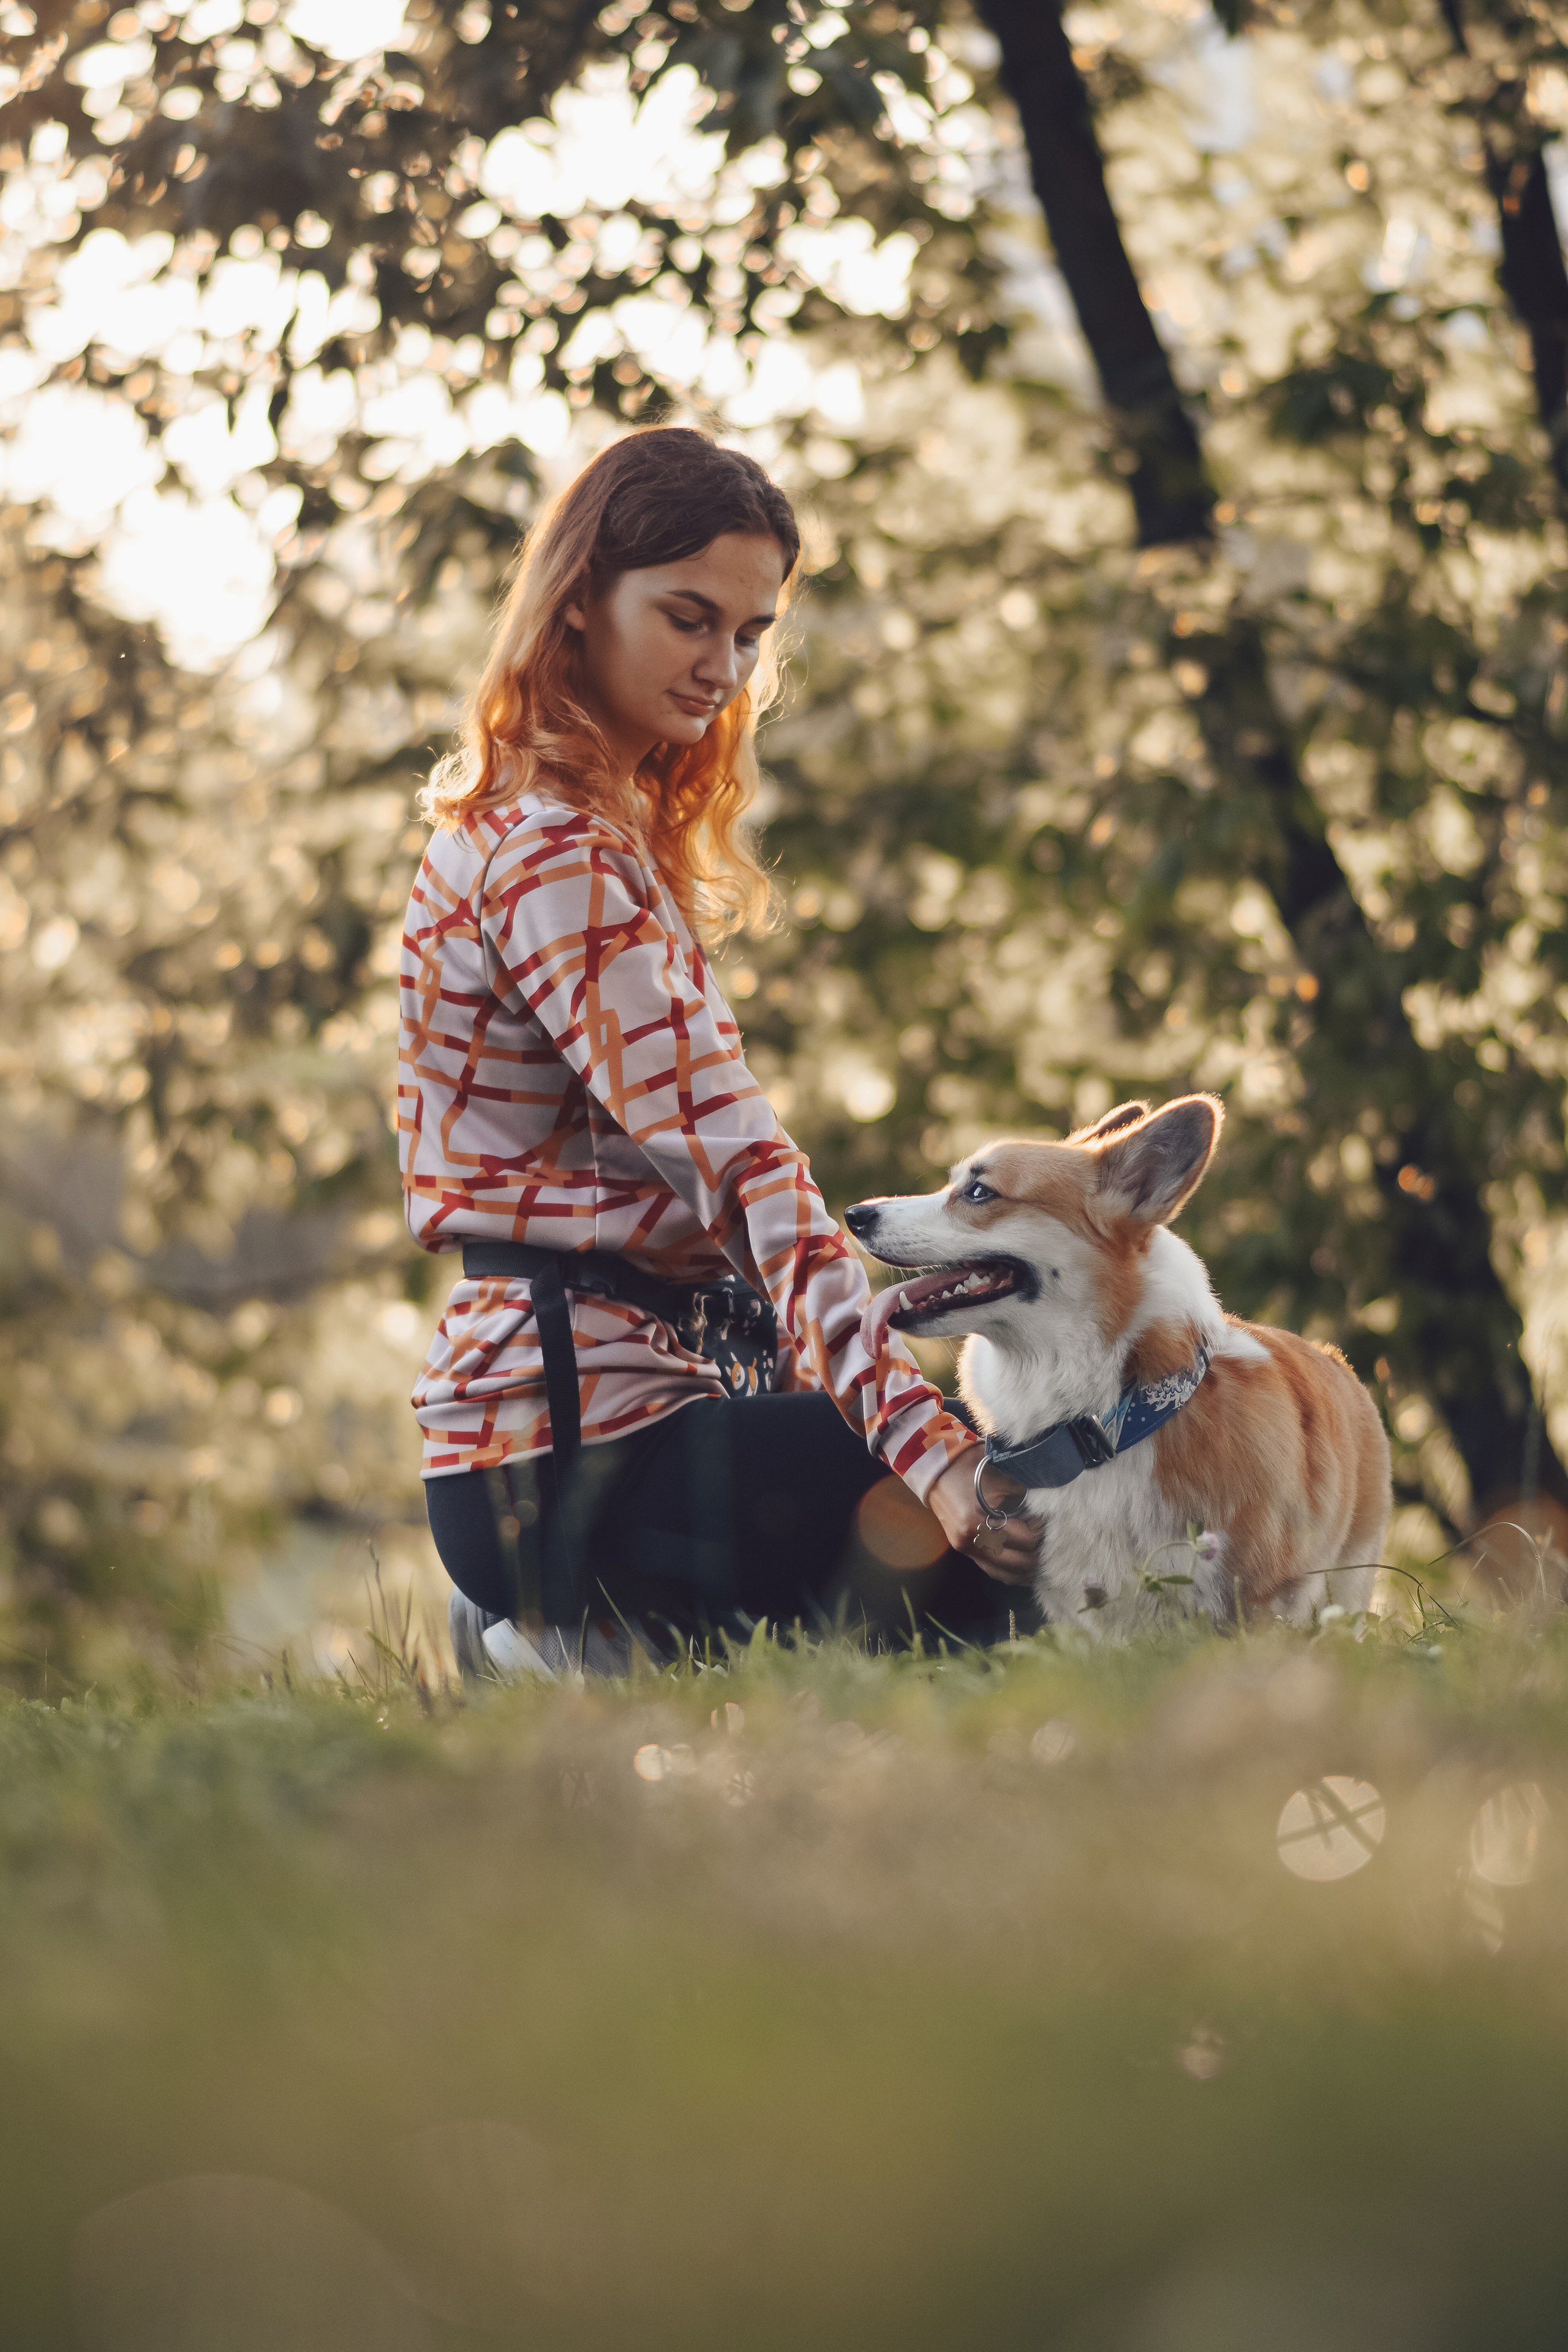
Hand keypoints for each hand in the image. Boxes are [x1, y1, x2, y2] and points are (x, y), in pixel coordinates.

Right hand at [927, 1449, 1040, 1584]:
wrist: (936, 1470)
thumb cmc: (969, 1469)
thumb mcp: (1001, 1478)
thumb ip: (1023, 1497)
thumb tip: (1041, 1513)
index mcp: (977, 1523)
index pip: (1023, 1540)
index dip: (1039, 1531)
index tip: (1042, 1521)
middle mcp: (970, 1542)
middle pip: (1018, 1562)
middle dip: (1036, 1552)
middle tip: (1043, 1538)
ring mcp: (965, 1549)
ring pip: (1005, 1573)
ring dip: (1025, 1569)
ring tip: (1038, 1556)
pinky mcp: (964, 1551)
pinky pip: (991, 1570)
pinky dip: (1009, 1571)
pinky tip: (1021, 1568)